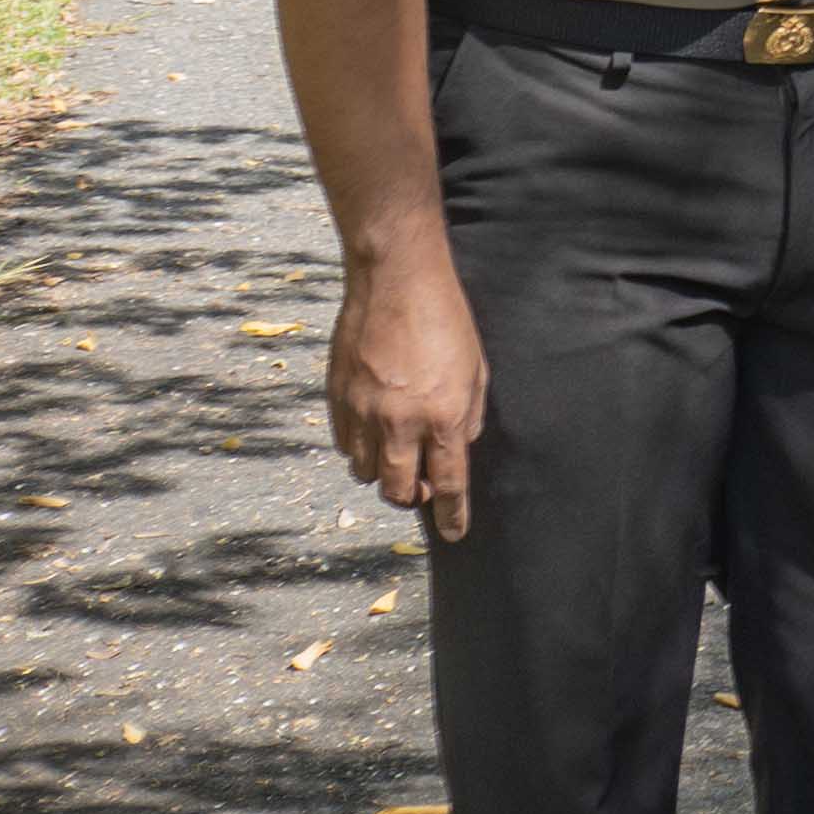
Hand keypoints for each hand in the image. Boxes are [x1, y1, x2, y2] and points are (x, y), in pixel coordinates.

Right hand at [325, 256, 487, 542]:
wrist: (395, 280)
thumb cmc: (446, 320)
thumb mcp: (475, 370)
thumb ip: (467, 417)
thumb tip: (457, 449)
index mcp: (442, 417)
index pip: (448, 485)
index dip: (452, 515)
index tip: (454, 533)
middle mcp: (399, 423)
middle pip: (398, 491)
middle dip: (411, 498)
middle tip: (422, 486)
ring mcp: (363, 412)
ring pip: (367, 474)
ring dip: (384, 473)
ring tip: (397, 451)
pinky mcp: (337, 398)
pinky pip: (345, 445)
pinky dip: (360, 448)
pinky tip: (373, 430)